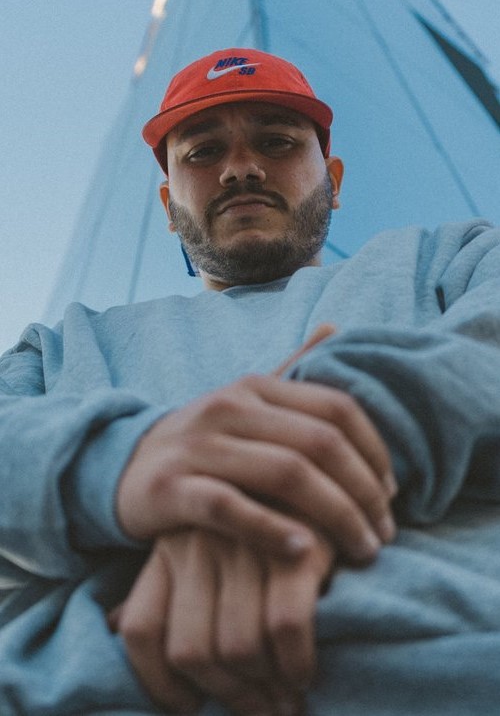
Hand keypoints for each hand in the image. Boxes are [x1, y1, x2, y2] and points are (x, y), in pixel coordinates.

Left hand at [112, 529, 332, 714]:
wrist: (315, 478)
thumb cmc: (255, 525)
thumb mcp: (197, 545)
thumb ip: (161, 587)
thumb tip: (113, 624)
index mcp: (167, 549)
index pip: (142, 631)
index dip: (158, 683)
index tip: (190, 706)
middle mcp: (198, 543)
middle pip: (191, 651)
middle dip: (227, 695)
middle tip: (260, 709)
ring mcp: (244, 544)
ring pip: (237, 647)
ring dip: (265, 690)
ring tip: (285, 699)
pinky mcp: (294, 547)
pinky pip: (284, 627)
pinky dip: (295, 664)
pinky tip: (304, 672)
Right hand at [117, 367, 394, 563]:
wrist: (124, 468)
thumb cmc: (205, 442)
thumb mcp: (245, 401)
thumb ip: (290, 367)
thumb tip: (335, 326)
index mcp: (256, 386)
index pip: (337, 408)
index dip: (376, 452)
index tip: (393, 495)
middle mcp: (229, 407)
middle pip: (319, 444)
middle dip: (364, 492)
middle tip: (384, 535)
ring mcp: (198, 446)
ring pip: (285, 474)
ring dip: (336, 516)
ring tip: (362, 550)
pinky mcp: (172, 487)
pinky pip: (231, 508)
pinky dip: (273, 530)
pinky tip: (306, 553)